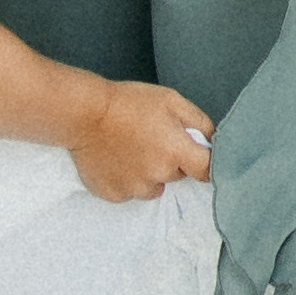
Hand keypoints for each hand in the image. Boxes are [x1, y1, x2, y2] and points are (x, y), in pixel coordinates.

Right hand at [67, 69, 216, 206]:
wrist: (84, 114)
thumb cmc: (127, 103)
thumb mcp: (171, 100)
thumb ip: (198, 121)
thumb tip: (211, 139)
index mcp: (176, 151)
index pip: (206, 171)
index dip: (204, 162)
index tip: (197, 156)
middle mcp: (158, 175)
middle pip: (177, 175)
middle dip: (171, 160)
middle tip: (152, 139)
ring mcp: (134, 189)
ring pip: (153, 186)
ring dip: (149, 173)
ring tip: (132, 148)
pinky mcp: (114, 195)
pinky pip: (130, 191)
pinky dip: (127, 179)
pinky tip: (117, 159)